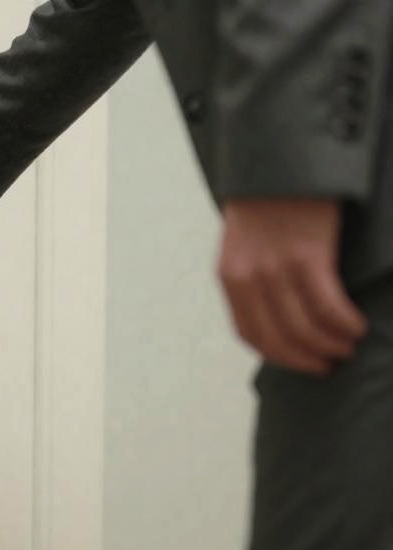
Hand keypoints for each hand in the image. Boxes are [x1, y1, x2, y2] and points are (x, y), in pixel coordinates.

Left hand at [217, 198, 366, 375]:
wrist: (283, 148)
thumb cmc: (271, 192)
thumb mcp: (246, 237)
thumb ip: (254, 271)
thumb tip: (275, 305)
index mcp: (230, 275)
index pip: (249, 332)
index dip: (276, 354)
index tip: (299, 363)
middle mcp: (248, 276)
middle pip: (276, 337)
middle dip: (305, 357)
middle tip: (329, 364)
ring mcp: (276, 266)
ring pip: (302, 326)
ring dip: (329, 343)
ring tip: (348, 346)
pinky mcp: (307, 253)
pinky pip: (326, 304)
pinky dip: (342, 322)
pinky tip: (356, 327)